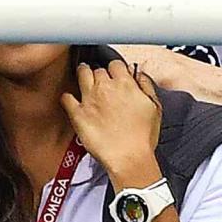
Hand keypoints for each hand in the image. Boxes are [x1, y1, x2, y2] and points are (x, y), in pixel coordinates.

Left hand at [61, 60, 161, 176]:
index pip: (115, 64)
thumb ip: (146, 85)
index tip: (116, 74)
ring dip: (83, 73)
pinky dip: (67, 96)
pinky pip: (66, 98)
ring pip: (81, 75)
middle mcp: (105, 88)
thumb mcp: (155, 106)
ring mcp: (89, 100)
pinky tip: (70, 98)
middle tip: (100, 78)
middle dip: (100, 72)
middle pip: (98, 69)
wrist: (129, 157)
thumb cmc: (143, 136)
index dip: (116, 68)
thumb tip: (139, 74)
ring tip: (83, 74)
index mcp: (125, 84)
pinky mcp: (78, 115)